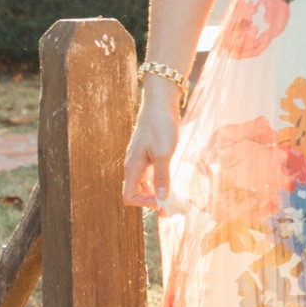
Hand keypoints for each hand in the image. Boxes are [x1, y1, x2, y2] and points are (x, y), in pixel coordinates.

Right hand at [123, 90, 180, 209]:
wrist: (161, 102)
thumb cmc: (161, 126)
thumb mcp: (163, 154)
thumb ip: (162, 177)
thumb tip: (162, 198)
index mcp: (133, 167)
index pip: (129, 196)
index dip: (145, 203)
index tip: (164, 201)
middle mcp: (133, 165)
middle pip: (137, 192)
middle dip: (153, 200)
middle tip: (173, 204)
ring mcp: (141, 159)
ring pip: (145, 183)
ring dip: (157, 191)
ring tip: (175, 194)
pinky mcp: (149, 153)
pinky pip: (151, 173)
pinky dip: (160, 179)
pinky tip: (173, 178)